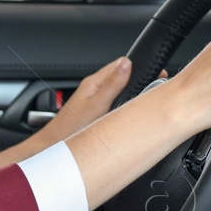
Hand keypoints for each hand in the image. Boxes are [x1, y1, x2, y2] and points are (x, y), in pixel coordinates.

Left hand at [37, 55, 165, 143]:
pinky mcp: (96, 112)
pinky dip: (125, 106)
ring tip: (146, 99)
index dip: (139, 66)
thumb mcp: (96, 106)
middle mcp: (94, 89)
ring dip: (132, 94)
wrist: (54, 147)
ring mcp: (95, 100)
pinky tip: (130, 113)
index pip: (120, 64)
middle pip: (122, 77)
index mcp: (94, 82)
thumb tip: (126, 63)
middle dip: (139, 81)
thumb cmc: (70, 129)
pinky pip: (115, 103)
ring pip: (119, 91)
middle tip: (156, 87)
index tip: (155, 73)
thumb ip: (112, 85)